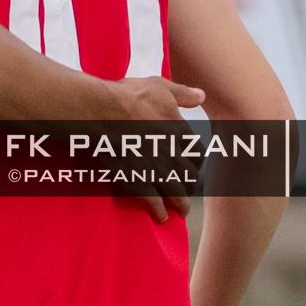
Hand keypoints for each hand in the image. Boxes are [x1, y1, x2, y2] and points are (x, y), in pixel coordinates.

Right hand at [107, 76, 206, 222]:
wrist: (104, 113)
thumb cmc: (130, 96)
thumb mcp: (160, 88)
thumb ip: (183, 94)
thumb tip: (201, 96)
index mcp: (180, 133)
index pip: (197, 152)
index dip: (195, 159)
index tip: (192, 163)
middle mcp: (174, 155)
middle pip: (189, 175)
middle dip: (189, 183)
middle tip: (186, 189)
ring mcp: (157, 170)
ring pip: (176, 192)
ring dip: (180, 203)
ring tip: (180, 211)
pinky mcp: (138, 181)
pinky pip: (154, 202)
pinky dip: (158, 211)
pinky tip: (160, 217)